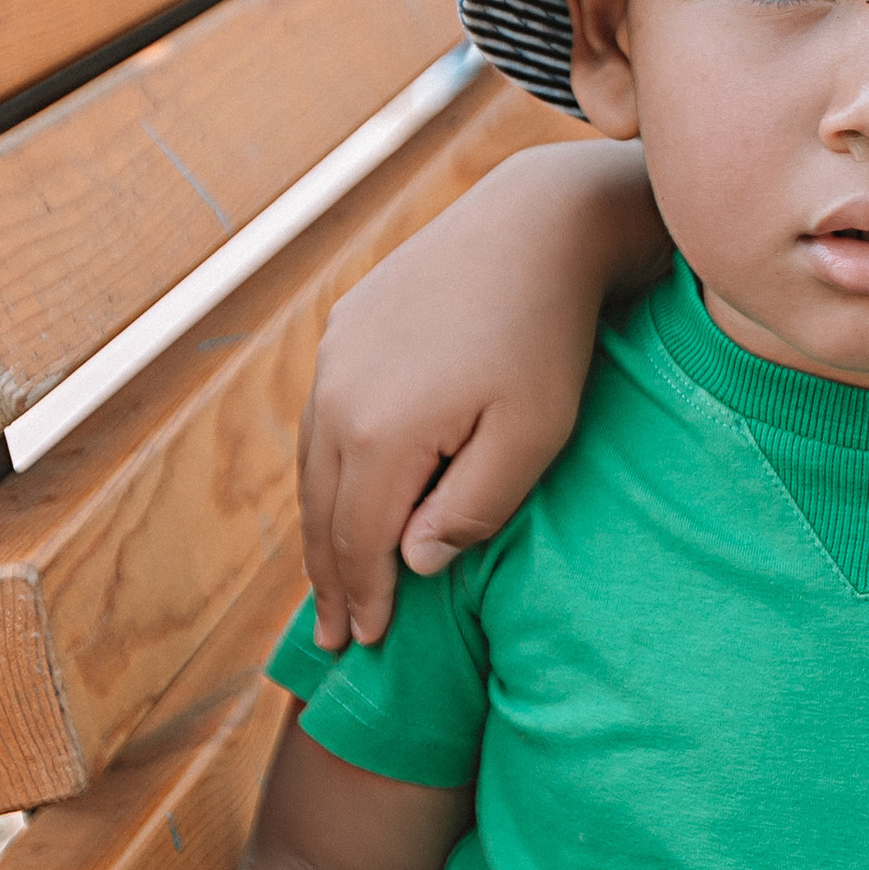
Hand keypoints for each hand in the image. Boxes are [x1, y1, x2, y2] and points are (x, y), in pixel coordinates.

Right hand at [299, 149, 646, 646]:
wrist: (537, 223)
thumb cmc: (551, 338)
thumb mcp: (533, 437)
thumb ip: (471, 510)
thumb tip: (411, 562)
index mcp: (381, 434)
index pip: (362, 541)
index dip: (364, 598)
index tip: (367, 646)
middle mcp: (338, 396)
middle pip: (326, 510)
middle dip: (330, 579)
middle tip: (333, 639)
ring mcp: (337, 356)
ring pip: (316, 464)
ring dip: (323, 527)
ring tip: (331, 581)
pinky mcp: (348, 326)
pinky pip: (325, 418)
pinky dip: (329, 470)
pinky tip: (343, 492)